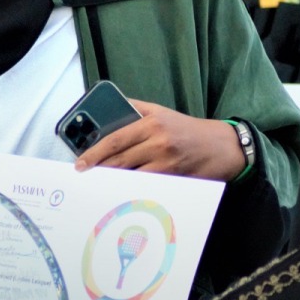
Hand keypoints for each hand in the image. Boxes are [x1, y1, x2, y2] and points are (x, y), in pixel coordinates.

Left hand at [74, 100, 244, 181]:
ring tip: (99, 183)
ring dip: (113, 181)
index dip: (94, 153)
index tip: (80, 163)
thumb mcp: (161, 112)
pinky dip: (131, 186)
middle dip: (99, 170)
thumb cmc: (186, 129)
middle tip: (85, 176)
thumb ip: (135, 110)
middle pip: (120, 160)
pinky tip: (121, 190)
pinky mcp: (173, 178)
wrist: (218, 145)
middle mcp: (158, 141)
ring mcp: (166, 162)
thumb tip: (109, 110)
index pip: (115, 140)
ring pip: (131, 175)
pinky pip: (146, 184)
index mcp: (152, 122)